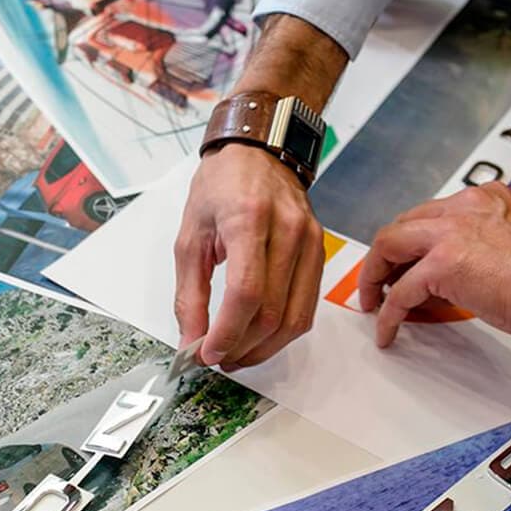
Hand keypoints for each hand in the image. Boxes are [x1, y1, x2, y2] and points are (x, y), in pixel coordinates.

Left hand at [174, 144, 324, 367]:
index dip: (227, 332)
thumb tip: (192, 341)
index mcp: (247, 219)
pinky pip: (308, 307)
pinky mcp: (320, 251)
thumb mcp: (190, 236)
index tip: (207, 353)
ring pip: (295, 317)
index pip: (245, 292)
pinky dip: (283, 331)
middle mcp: (286, 230)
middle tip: (217, 358)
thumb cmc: (221, 186)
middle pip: (272, 311)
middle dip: (242, 346)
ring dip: (264, 348)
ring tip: (237, 354)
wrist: (260, 151)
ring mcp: (309, 241)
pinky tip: (260, 337)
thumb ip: (189, 294)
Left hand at [357, 183, 510, 346]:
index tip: (403, 262)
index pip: (430, 215)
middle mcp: (461, 207)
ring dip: (374, 278)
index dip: (411, 242)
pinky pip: (401, 291)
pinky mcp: (440, 266)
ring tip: (372, 303)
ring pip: (389, 247)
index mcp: (481, 199)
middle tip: (378, 281)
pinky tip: (387, 330)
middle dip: (385, 256)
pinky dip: (389, 313)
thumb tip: (454, 276)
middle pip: (402, 226)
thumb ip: (481, 245)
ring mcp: (448, 234)